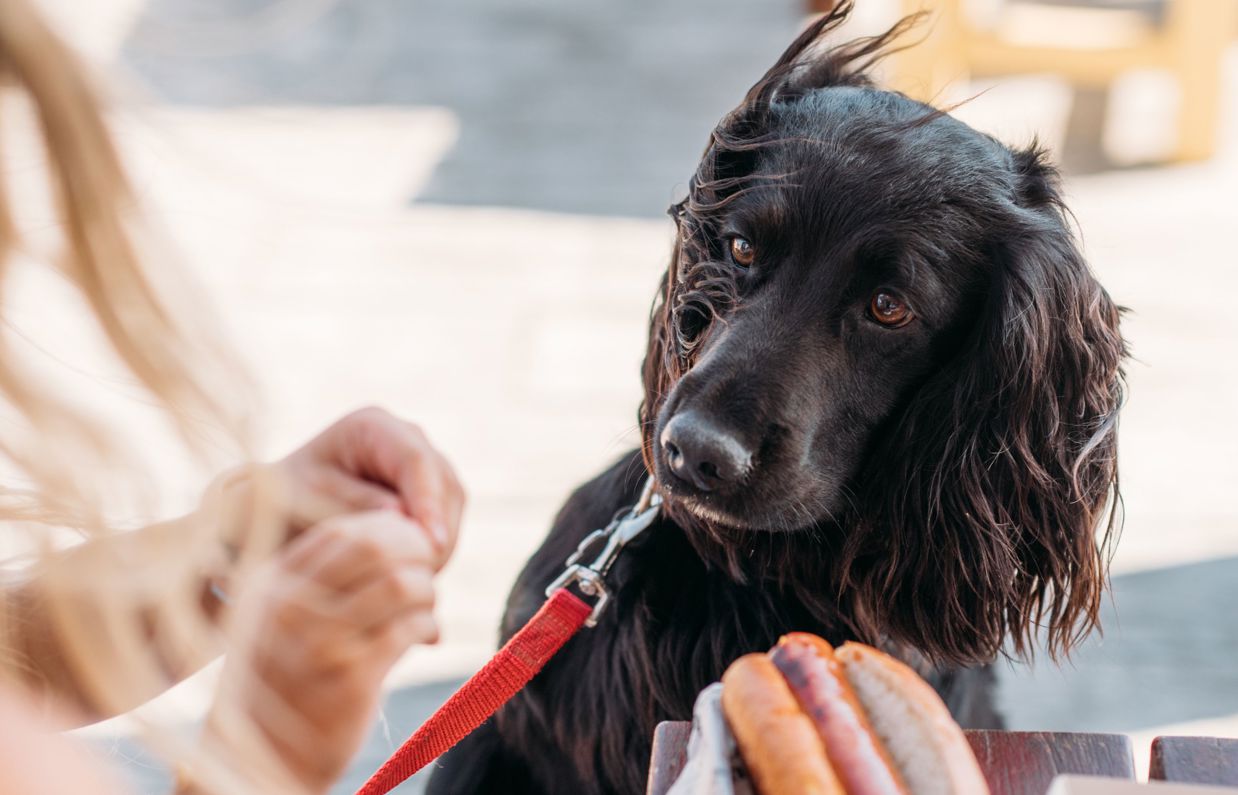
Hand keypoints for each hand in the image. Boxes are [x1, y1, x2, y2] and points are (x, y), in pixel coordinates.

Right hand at [203, 510, 440, 793]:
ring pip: (400, 584)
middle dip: (414, 551)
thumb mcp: (278, 622)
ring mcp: (319, 641)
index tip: (407, 544)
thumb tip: (391, 536)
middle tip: (430, 569)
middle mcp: (290, 607)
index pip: (338, 530)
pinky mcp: (351, 677)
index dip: (385, 529)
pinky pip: (411, 627)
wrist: (258, 761)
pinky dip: (430, 626)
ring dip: (428, 591)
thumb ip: (318, 581)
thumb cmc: (282, 683)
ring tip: (427, 608)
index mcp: (270, 586)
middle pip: (374, 546)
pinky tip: (428, 637)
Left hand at [214, 407, 463, 569]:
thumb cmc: (288, 499)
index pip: (415, 461)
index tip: (430, 543)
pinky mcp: (430, 491)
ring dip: (440, 541)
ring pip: (451, 502)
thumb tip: (403, 518)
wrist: (282, 507)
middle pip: (442, 481)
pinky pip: (446, 518)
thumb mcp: (309, 501)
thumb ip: (354, 505)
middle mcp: (406, 438)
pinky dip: (435, 546)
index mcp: (372, 427)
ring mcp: (422, 464)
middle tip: (425, 573)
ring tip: (417, 577)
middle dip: (438, 527)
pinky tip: (415, 572)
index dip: (428, 502)